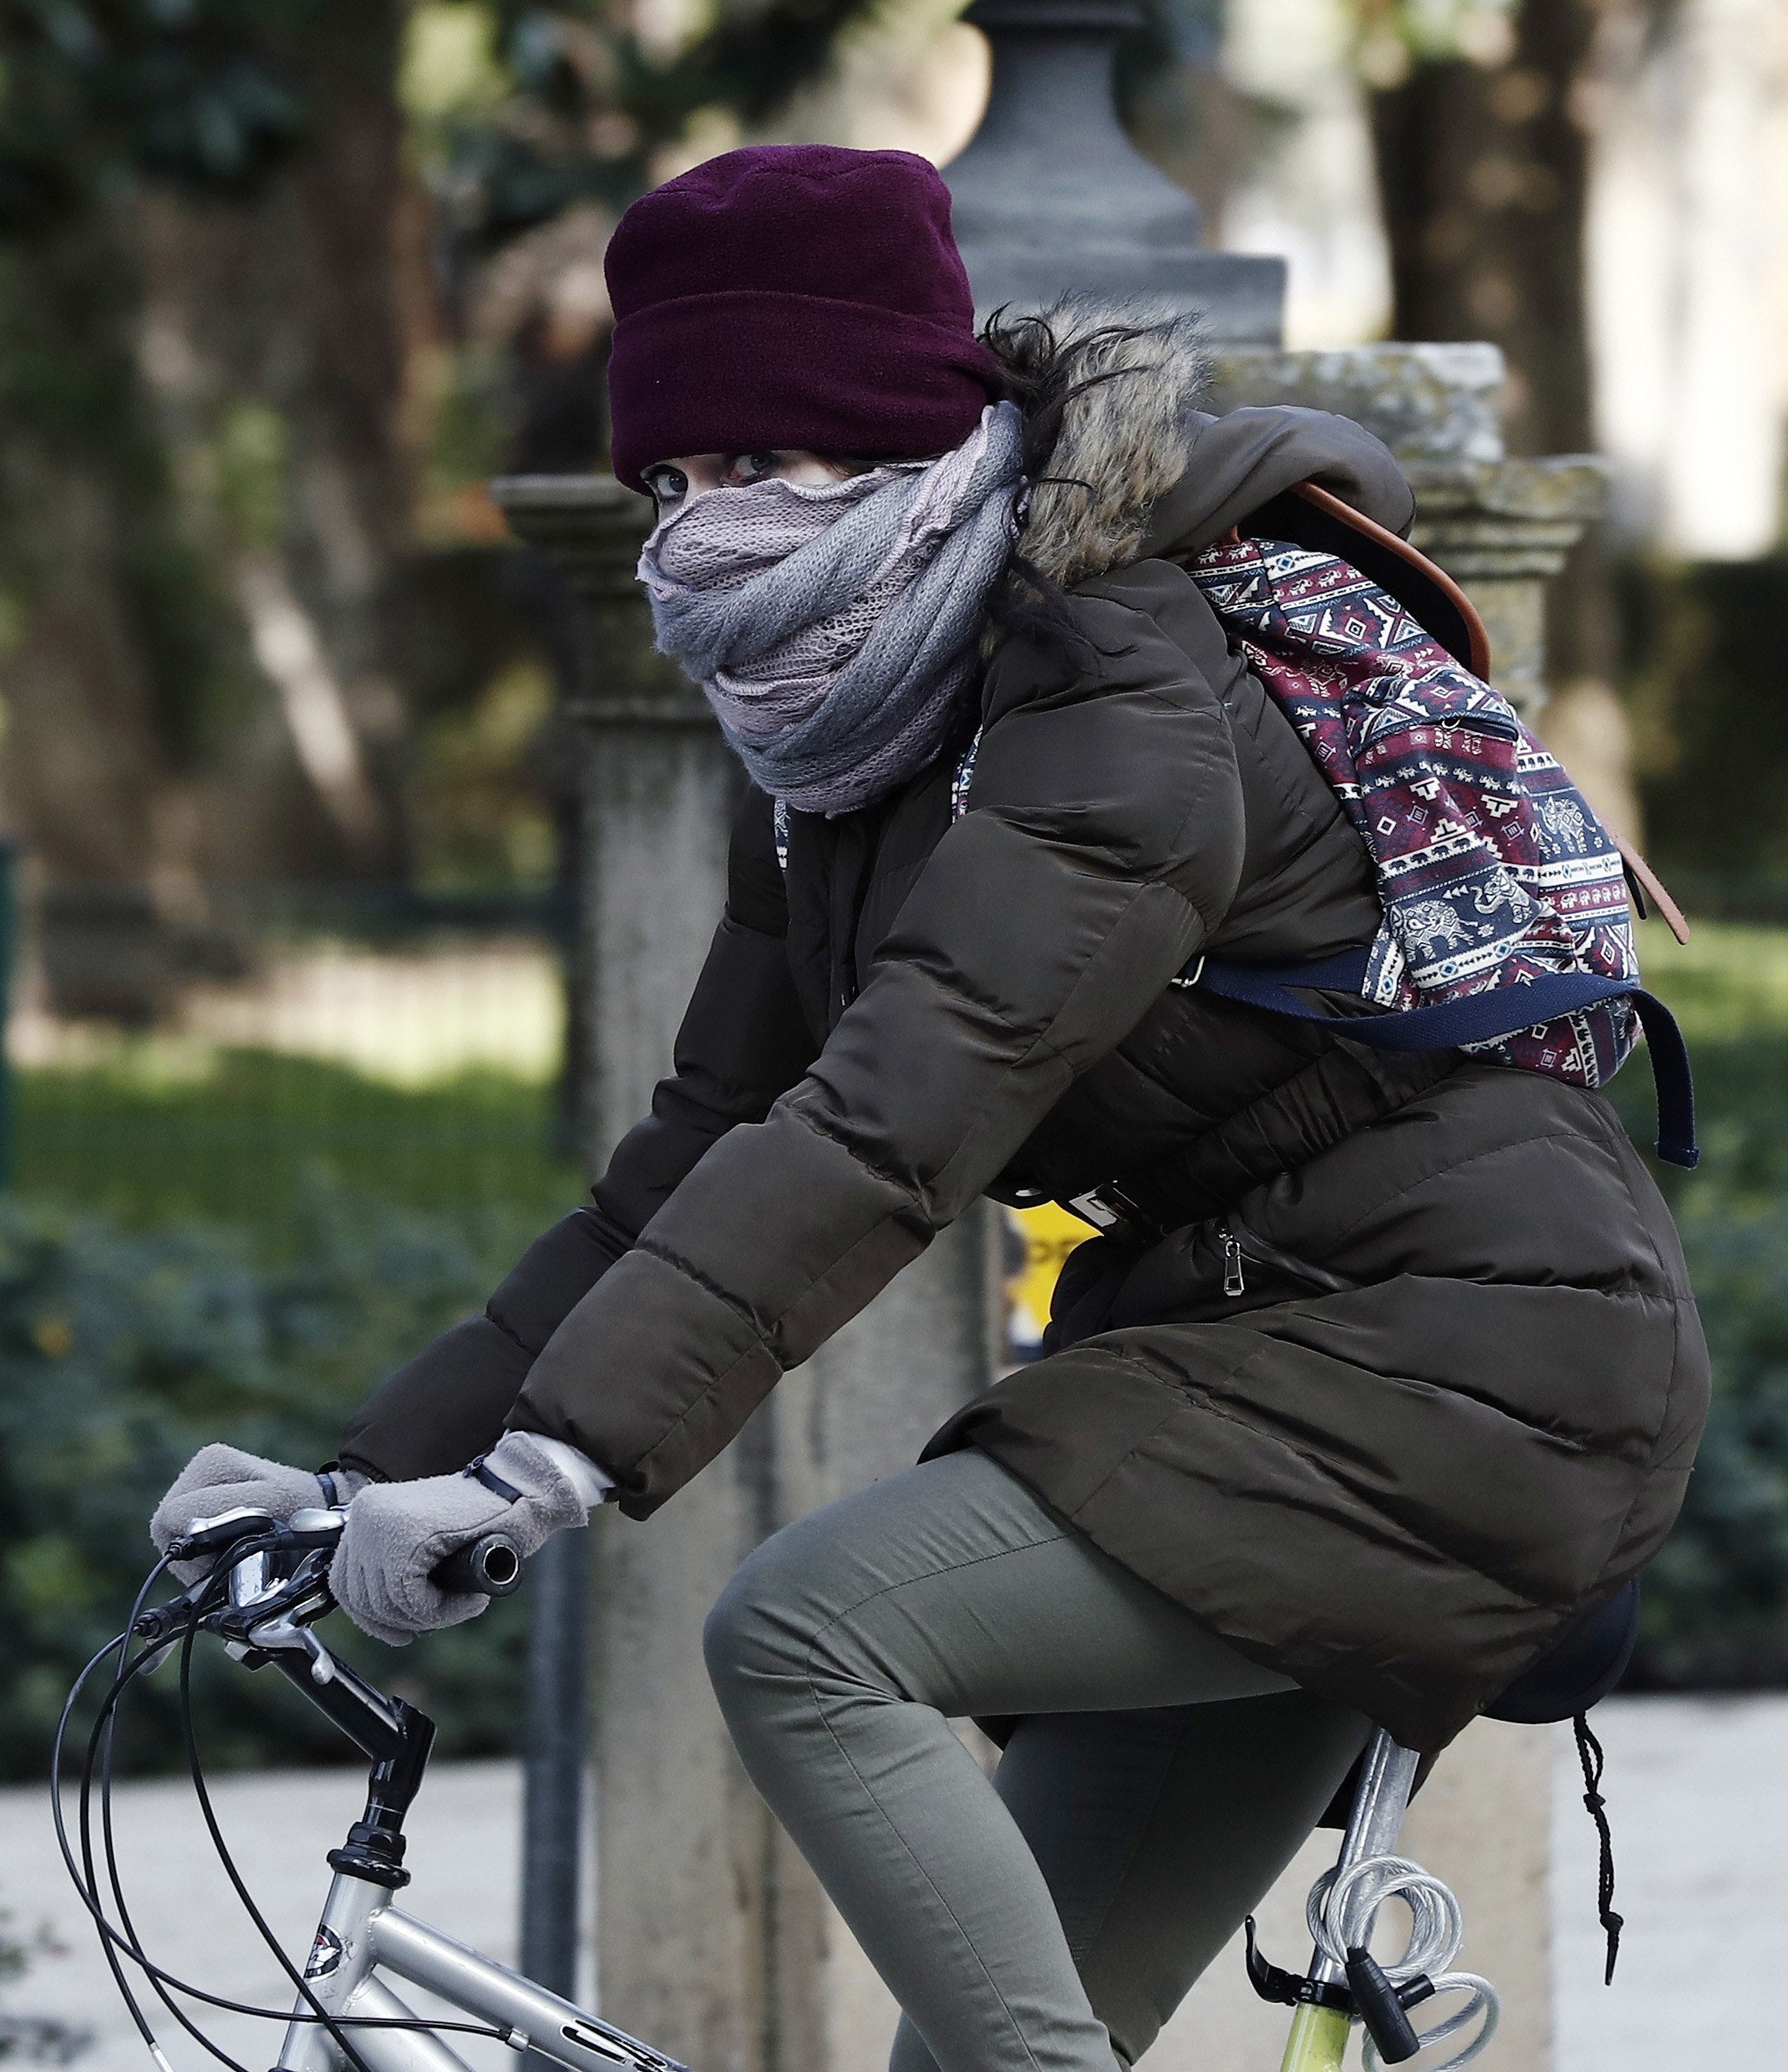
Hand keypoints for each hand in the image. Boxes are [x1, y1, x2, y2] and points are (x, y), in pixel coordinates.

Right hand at [151, 1444, 359, 1583]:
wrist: (328, 1508)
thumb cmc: (305, 1508)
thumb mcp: (268, 1508)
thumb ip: (225, 1516)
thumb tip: (184, 1538)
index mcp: (210, 1463)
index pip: (169, 1519)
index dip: (192, 1549)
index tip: (227, 1559)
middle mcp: (201, 1469)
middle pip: (166, 1528)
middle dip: (193, 1554)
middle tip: (230, 1562)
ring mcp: (201, 1485)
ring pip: (172, 1536)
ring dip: (200, 1554)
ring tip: (237, 1554)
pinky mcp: (205, 1503)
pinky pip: (184, 1536)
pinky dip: (204, 1551)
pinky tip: (233, 1550)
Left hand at [328, 1432, 588, 1646]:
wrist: (524, 1490)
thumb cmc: (484, 1519)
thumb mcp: (425, 1542)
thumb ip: (394, 1566)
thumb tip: (374, 1616)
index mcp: (366, 1512)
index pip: (343, 1584)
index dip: (374, 1619)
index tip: (404, 1630)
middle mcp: (366, 1514)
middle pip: (360, 1599)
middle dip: (401, 1623)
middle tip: (443, 1615)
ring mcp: (383, 1523)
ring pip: (386, 1604)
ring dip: (428, 1617)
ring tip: (464, 1603)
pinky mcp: (409, 1537)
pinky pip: (410, 1600)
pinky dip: (441, 1612)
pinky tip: (470, 1601)